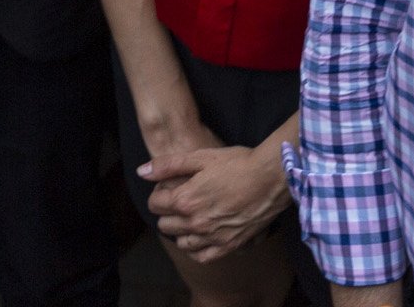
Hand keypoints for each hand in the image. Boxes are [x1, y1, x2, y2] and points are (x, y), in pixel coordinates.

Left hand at [145, 139, 290, 262]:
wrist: (272, 177)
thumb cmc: (238, 162)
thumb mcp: (201, 156)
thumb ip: (168, 165)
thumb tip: (142, 171)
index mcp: (186, 199)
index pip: (155, 204)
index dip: (158, 194)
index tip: (167, 188)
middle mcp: (196, 222)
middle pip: (166, 225)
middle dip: (167, 212)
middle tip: (179, 201)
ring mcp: (213, 237)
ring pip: (182, 243)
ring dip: (180, 231)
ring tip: (190, 218)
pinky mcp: (229, 245)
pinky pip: (202, 256)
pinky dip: (196, 249)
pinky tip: (200, 237)